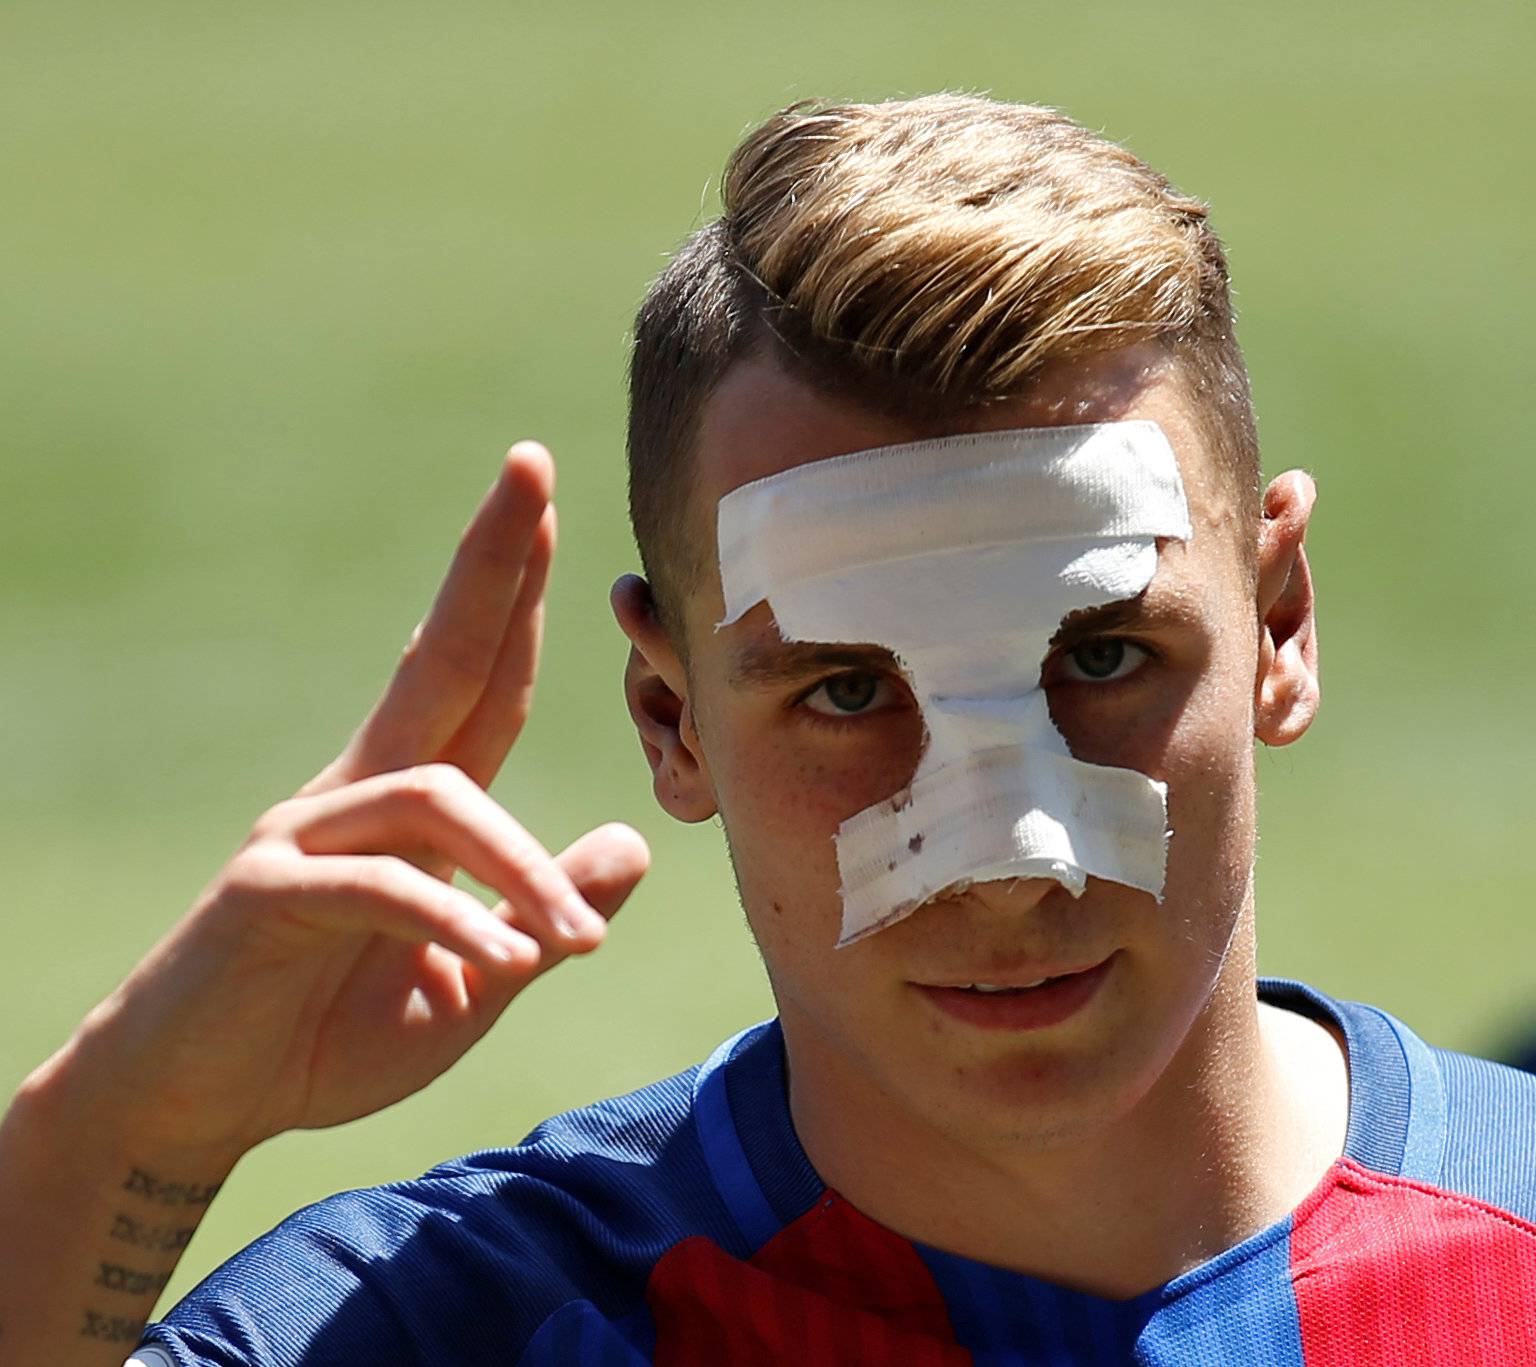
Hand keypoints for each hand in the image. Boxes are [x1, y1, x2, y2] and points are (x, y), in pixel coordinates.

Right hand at [53, 441, 649, 1162]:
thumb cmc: (328, 1039)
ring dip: (522, 868)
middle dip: (489, 564)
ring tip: (574, 945)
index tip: (548, 508)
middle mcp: (354, 794)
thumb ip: (543, 914)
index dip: (516, 599)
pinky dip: (451, 920)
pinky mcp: (264, 895)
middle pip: (437, 657)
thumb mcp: (473, 981)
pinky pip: (380, 885)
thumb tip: (632, 846)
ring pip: (440, 798)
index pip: (479, 680)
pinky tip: (501, 964)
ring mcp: (302, 835)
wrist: (196, 1108)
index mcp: (409, 806)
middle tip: (530, 465)